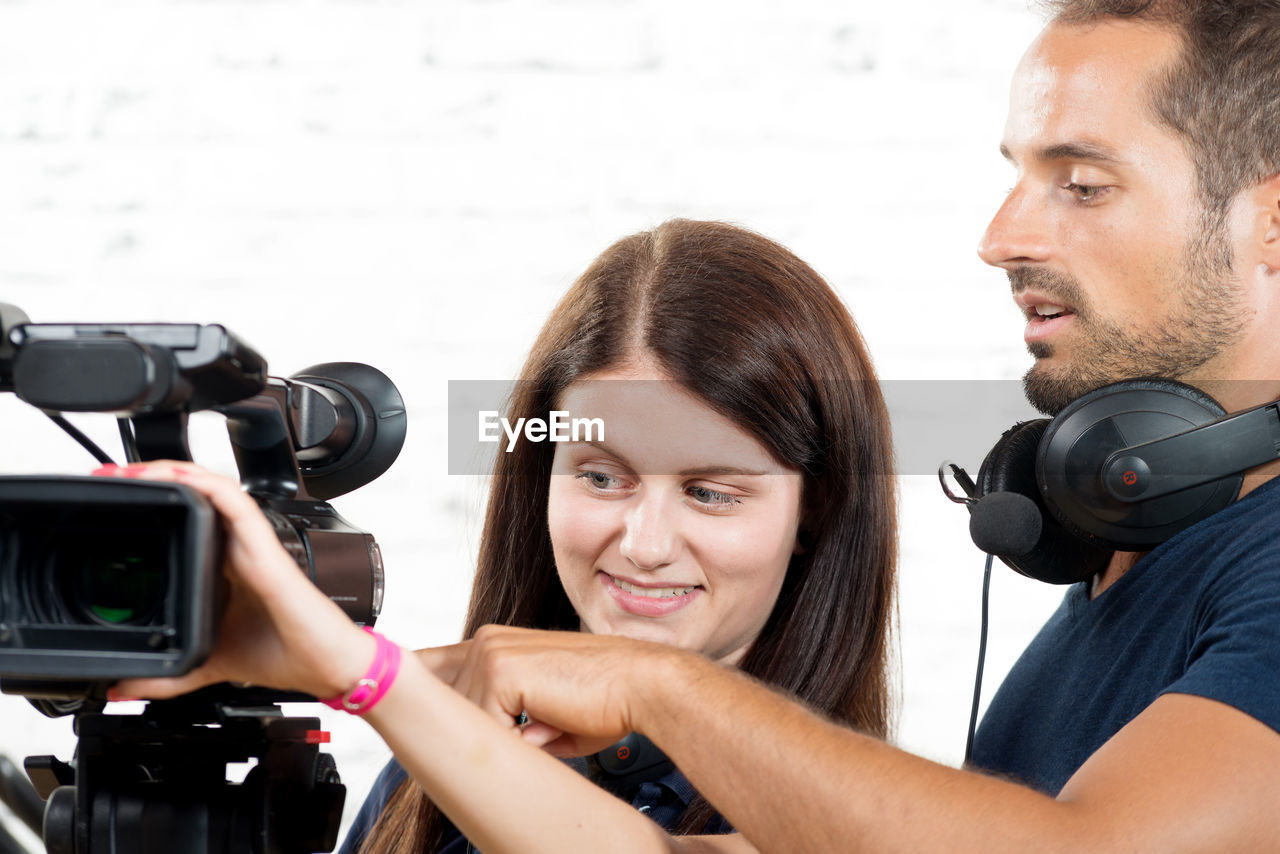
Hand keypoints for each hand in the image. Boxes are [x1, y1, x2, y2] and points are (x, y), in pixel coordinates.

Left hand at [101, 462, 374, 701]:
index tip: (113, 500)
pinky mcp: (267, 549)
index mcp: (225, 567)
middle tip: (111, 477)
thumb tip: (126, 689)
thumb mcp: (209, 664)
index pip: (188, 518)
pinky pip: (239, 505)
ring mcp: (253, 545)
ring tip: (135, 471)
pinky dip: (209, 486)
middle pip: (197, 494)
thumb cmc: (287, 653)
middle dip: (152, 478)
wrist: (328, 665)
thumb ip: (169, 677)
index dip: (153, 501)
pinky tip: (181, 478)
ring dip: (175, 473)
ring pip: (214, 489)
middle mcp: (238, 548)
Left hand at [421, 625, 683, 756]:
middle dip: (464, 736)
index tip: (392, 706)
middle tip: (515, 741)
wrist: (641, 685)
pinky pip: (484, 729)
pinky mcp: (500, 670)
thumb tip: (483, 750)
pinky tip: (546, 731)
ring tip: (544, 731)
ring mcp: (490, 653)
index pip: (432, 666)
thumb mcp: (543, 714)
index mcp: (496, 646)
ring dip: (498, 741)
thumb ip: (506, 722)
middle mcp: (486, 642)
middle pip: (442, 707)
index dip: (414, 690)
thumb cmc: (605, 701)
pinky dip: (511, 744)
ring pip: (462, 722)